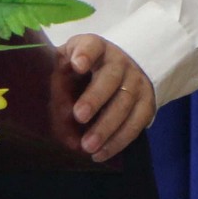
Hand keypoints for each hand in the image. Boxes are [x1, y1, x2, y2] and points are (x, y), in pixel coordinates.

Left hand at [57, 34, 153, 162]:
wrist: (124, 67)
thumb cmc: (86, 65)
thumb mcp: (70, 59)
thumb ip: (60, 74)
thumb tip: (50, 103)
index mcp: (97, 47)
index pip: (92, 45)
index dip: (85, 53)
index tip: (77, 64)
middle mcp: (120, 62)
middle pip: (110, 79)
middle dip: (95, 98)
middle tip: (78, 116)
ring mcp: (137, 82)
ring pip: (125, 104)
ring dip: (106, 128)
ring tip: (87, 146)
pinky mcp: (147, 103)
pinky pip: (137, 124)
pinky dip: (119, 141)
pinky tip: (101, 153)